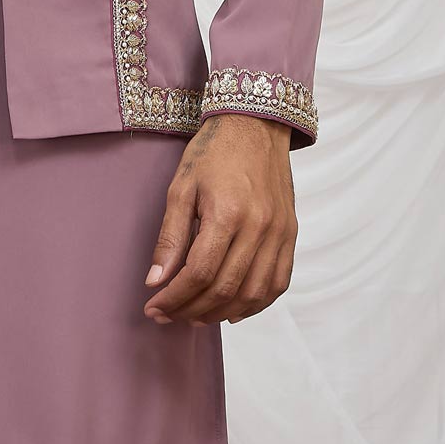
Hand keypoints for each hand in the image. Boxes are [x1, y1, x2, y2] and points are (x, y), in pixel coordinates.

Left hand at [143, 114, 296, 324]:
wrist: (256, 126)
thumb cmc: (214, 153)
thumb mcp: (181, 189)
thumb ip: (170, 238)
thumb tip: (155, 281)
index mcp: (228, 214)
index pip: (199, 273)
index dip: (174, 298)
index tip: (153, 307)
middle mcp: (259, 227)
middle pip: (225, 288)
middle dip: (191, 310)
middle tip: (168, 316)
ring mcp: (280, 233)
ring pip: (253, 293)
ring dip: (222, 313)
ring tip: (195, 317)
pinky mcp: (290, 234)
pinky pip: (278, 282)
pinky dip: (256, 304)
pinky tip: (233, 311)